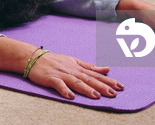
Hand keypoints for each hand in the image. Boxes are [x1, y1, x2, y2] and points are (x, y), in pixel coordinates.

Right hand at [0, 36, 122, 99]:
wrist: (33, 57)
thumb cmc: (55, 60)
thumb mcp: (74, 61)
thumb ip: (90, 66)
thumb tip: (108, 68)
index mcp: (78, 67)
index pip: (96, 74)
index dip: (108, 80)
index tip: (120, 86)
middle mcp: (72, 70)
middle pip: (89, 79)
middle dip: (102, 86)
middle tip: (114, 93)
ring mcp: (61, 74)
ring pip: (76, 82)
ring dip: (86, 89)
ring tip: (96, 96)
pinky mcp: (51, 78)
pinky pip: (58, 85)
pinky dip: (64, 90)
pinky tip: (70, 96)